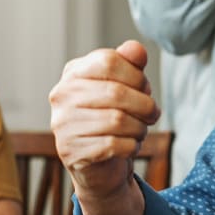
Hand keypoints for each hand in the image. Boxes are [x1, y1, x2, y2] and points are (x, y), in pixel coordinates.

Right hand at [49, 41, 161, 199]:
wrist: (100, 165)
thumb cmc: (114, 117)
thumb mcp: (125, 86)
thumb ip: (131, 64)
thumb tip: (136, 49)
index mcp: (73, 73)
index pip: (108, 61)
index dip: (136, 75)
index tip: (145, 89)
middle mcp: (62, 96)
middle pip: (115, 92)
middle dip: (144, 105)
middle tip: (152, 114)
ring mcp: (63, 124)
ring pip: (117, 120)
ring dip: (139, 128)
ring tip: (140, 131)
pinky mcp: (71, 151)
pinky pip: (114, 145)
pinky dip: (131, 146)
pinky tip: (130, 147)